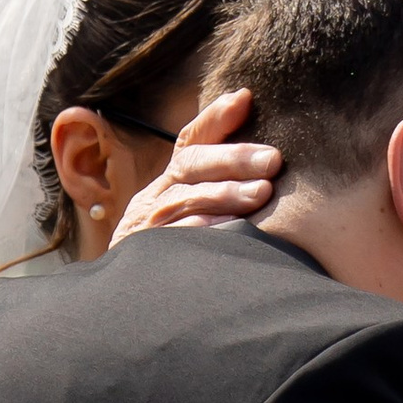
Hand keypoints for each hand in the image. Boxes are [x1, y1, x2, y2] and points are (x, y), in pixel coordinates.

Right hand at [106, 89, 286, 243]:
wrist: (130, 302)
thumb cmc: (175, 250)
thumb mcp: (190, 211)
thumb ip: (220, 181)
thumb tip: (260, 142)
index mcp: (170, 183)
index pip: (190, 140)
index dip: (216, 117)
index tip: (246, 99)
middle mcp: (156, 198)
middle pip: (192, 165)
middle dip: (234, 159)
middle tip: (273, 160)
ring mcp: (149, 227)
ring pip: (187, 200)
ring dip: (225, 194)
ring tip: (262, 194)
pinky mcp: (146, 256)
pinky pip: (176, 240)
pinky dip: (202, 231)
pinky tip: (228, 229)